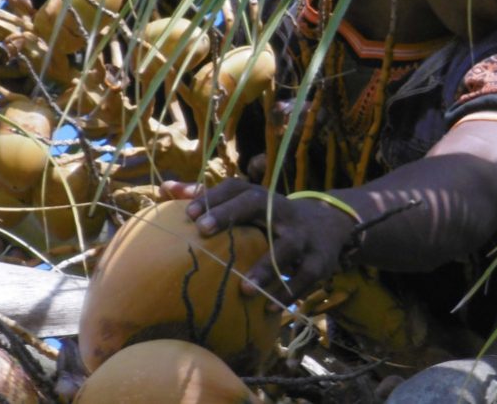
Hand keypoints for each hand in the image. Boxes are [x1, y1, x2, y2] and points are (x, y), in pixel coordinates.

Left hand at [163, 179, 356, 307]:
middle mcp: (283, 212)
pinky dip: (288, 293)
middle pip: (259, 203)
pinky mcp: (320, 261)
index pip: (238, 188)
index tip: (189, 212)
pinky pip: (305, 278)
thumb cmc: (273, 218)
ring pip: (286, 248)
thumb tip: (165, 188)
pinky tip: (268, 308)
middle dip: (231, 213)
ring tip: (244, 289)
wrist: (331, 224)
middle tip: (202, 229)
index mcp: (263, 198)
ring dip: (265, 267)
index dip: (215, 197)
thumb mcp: (250, 204)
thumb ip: (210, 198)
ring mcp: (303, 236)